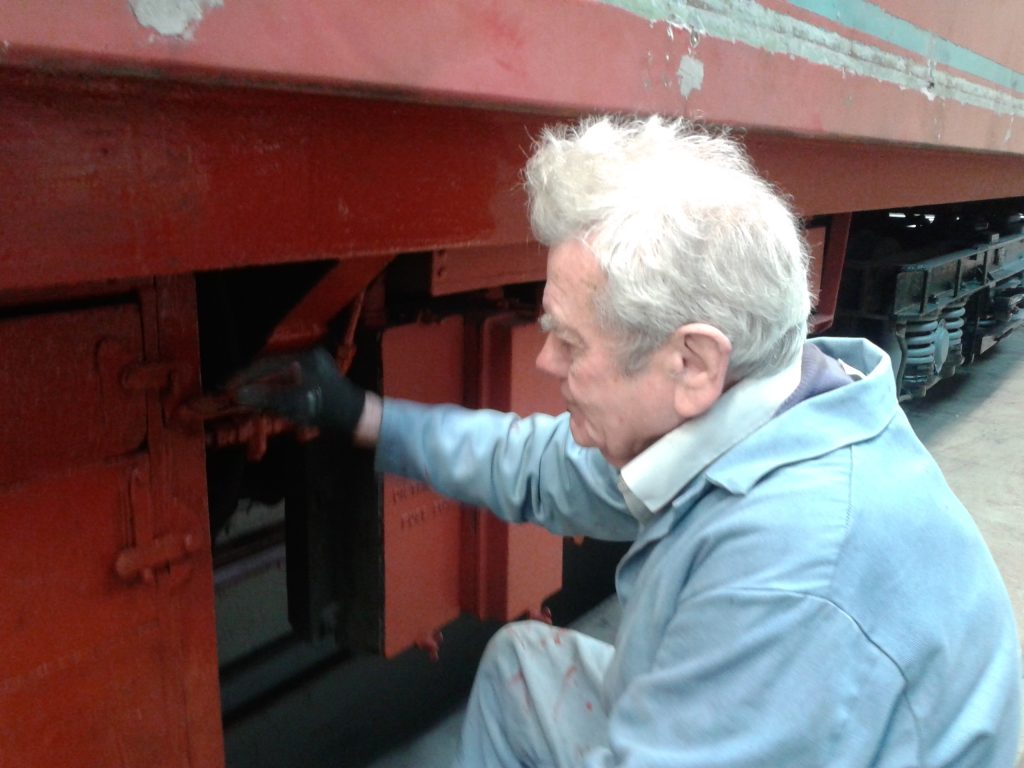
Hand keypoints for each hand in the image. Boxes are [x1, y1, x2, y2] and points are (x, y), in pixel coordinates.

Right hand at [230, 347, 365, 435]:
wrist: (357, 419)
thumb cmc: (328, 409)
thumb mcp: (295, 403)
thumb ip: (266, 397)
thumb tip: (238, 394)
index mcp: (305, 358)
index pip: (267, 364)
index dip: (245, 376)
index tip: (227, 387)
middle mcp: (308, 359)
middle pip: (271, 369)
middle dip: (252, 383)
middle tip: (232, 394)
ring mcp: (312, 369)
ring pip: (278, 377)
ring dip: (262, 390)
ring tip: (246, 401)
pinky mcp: (313, 381)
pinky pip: (288, 384)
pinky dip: (275, 394)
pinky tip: (265, 404)